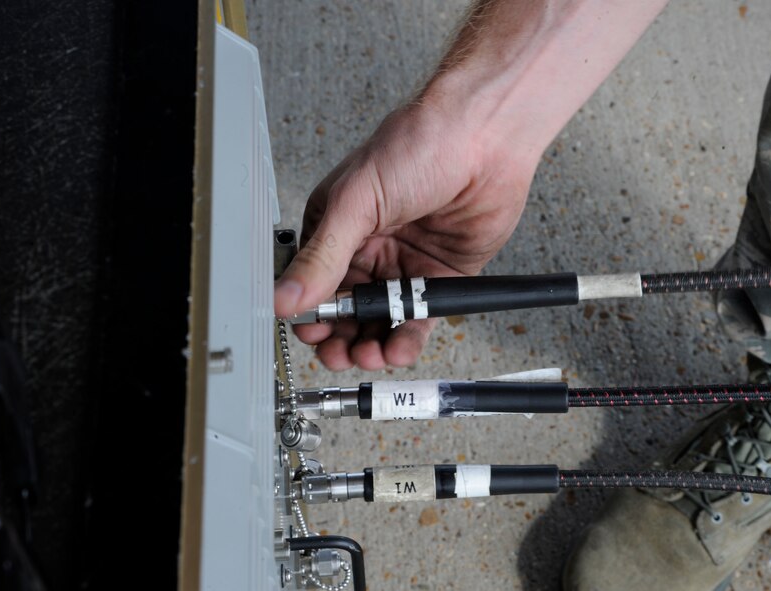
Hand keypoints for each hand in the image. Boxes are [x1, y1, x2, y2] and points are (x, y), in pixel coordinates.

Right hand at [274, 103, 537, 369]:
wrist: (485, 137)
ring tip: (368, 354)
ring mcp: (403, 265)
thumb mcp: (356, 200)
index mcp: (337, 226)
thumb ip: (323, 255)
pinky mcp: (439, 278)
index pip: (312, 282)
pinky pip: (417, 319)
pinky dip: (405, 339)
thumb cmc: (419, 144)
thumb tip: (285, 296)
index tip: (311, 330)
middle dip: (337, 336)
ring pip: (379, 320)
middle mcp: (368, 248)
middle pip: (344, 310)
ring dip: (369, 344)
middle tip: (337, 351)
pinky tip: (396, 348)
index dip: (309, 311)